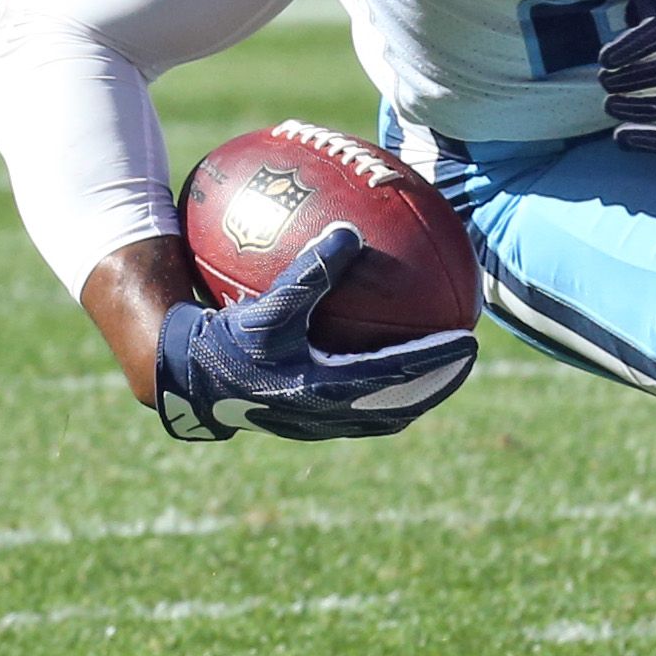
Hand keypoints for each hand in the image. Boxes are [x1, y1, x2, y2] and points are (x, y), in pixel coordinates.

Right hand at [154, 225, 476, 441]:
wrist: (184, 381)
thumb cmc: (224, 340)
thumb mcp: (268, 305)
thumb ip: (310, 271)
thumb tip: (349, 232)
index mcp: (324, 388)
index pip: (398, 376)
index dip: (438, 361)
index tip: (471, 342)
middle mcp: (327, 413)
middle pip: (402, 404)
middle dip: (439, 383)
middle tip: (468, 358)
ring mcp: (318, 423)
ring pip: (383, 415)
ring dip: (416, 394)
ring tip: (442, 371)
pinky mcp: (305, 421)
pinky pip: (358, 411)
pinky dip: (383, 394)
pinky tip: (390, 371)